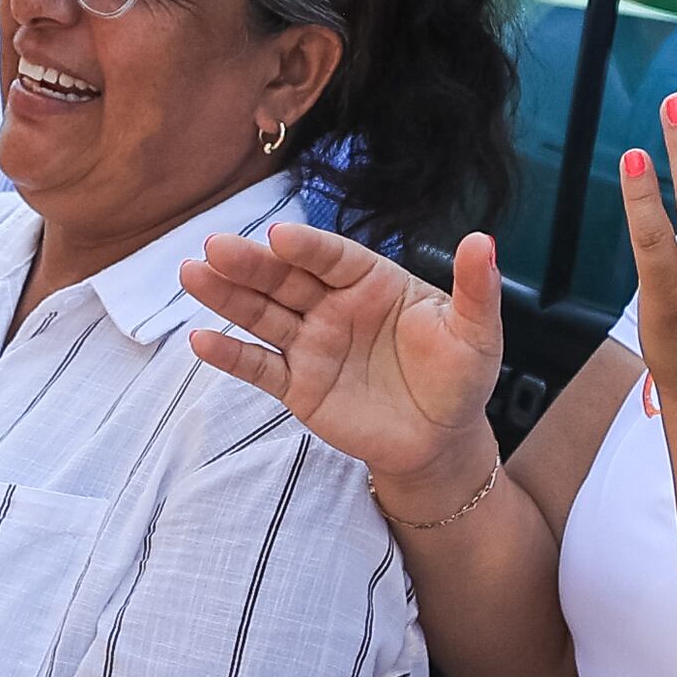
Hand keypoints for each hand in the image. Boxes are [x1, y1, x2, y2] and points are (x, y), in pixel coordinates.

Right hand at [182, 222, 505, 499]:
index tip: (278, 236)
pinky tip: (201, 340)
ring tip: (193, 274)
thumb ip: (476, 288)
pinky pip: (260, 367)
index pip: (333, 257)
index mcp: (373, 281)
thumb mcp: (476, 333)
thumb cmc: (459, 377)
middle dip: (250, 263)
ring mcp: (312, 344)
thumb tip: (483, 240)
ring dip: (227, 297)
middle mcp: (334, 306)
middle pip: (286, 279)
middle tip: (214, 245)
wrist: (442, 440)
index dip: (306, 246)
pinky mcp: (299, 386)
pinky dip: (230, 355)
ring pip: (263, 315)